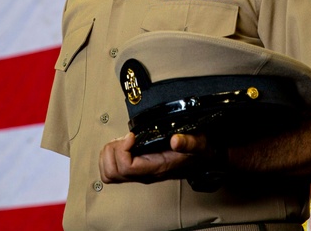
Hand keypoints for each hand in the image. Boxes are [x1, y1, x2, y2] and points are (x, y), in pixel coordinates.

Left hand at [98, 132, 212, 183]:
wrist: (201, 159)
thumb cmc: (198, 152)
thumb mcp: (199, 143)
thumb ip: (189, 142)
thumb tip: (176, 140)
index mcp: (157, 168)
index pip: (128, 168)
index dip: (123, 149)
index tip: (132, 136)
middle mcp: (144, 174)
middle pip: (113, 172)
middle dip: (114, 151)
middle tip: (126, 138)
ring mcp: (138, 174)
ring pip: (108, 173)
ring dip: (109, 154)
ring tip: (122, 141)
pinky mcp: (134, 170)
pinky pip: (111, 171)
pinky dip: (110, 156)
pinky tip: (122, 145)